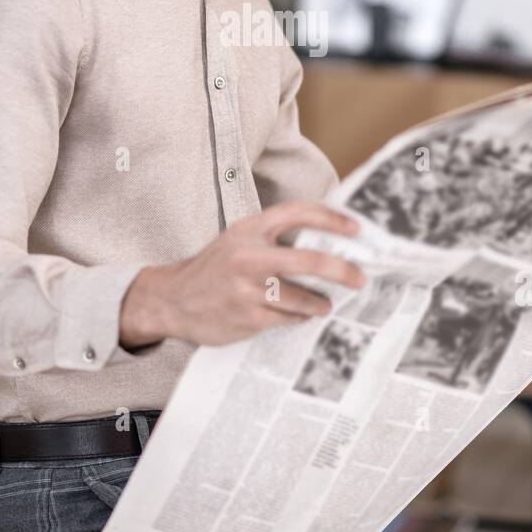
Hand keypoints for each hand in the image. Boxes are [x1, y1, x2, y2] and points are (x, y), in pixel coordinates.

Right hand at [119, 200, 366, 348]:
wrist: (171, 299)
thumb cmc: (213, 269)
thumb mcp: (237, 240)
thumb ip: (272, 238)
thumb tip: (324, 243)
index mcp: (248, 229)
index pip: (297, 213)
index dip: (330, 218)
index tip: (355, 229)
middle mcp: (249, 256)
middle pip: (309, 261)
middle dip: (342, 270)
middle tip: (359, 278)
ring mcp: (248, 289)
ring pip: (302, 297)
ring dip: (320, 302)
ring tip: (326, 304)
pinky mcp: (248, 317)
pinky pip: (287, 318)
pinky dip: (298, 317)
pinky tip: (298, 315)